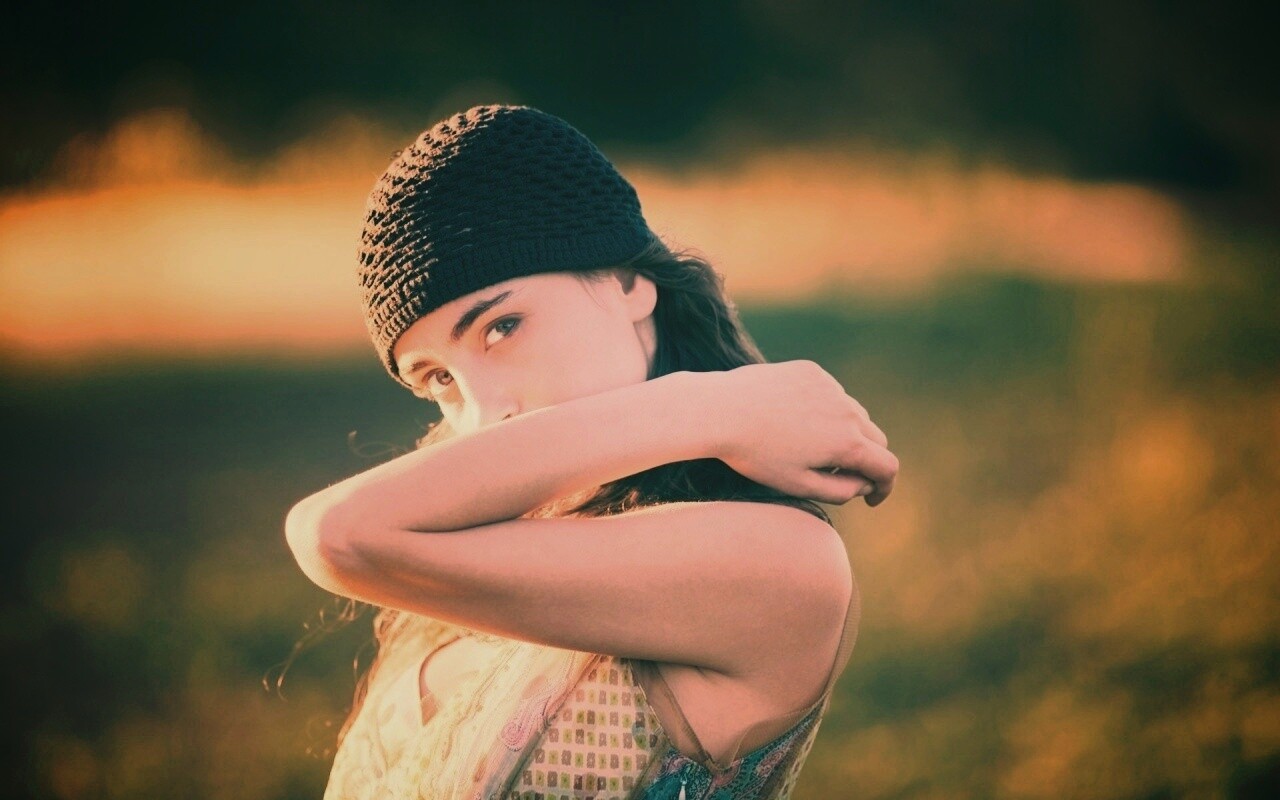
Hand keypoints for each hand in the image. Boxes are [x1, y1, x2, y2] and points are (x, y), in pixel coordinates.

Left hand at [707, 360, 896, 505]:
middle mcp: (847, 411)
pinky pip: (830, 394)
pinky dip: (824, 409)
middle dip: (865, 459)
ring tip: (808, 447)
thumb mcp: (798, 485)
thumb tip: (865, 484)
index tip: (871, 498)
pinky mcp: (812, 372)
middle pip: (875, 439)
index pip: (887, 467)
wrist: (721, 410)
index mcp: (848, 443)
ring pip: (853, 414)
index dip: (884, 487)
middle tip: (837, 474)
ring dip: (844, 432)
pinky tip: (792, 420)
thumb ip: (840, 490)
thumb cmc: (756, 455)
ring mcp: (830, 387)